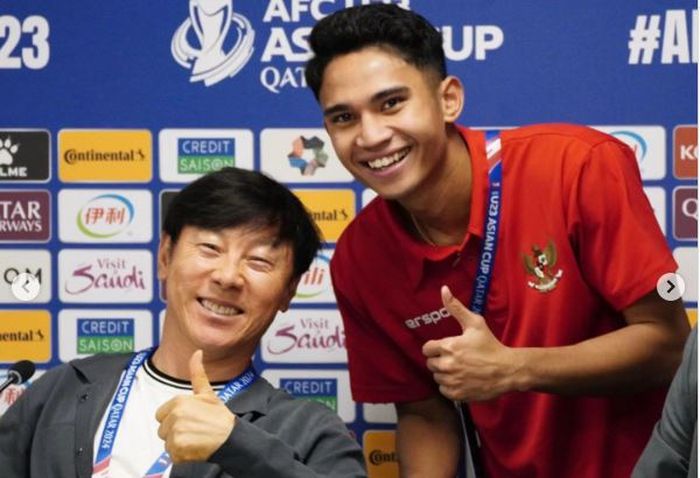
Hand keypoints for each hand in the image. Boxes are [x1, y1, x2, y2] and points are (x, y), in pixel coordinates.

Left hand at [155, 350, 235, 462]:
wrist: (231, 437)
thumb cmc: (219, 417)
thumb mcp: (208, 394)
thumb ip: (198, 373)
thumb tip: (197, 352)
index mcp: (178, 402)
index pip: (161, 415)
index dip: (174, 419)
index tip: (190, 420)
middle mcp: (175, 417)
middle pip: (163, 430)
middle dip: (175, 432)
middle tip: (194, 430)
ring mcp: (176, 433)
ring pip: (167, 442)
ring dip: (179, 444)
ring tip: (195, 439)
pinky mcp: (178, 449)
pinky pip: (172, 454)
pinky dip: (182, 455)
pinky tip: (195, 448)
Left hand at [422, 286, 520, 401]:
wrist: (507, 370)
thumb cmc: (491, 345)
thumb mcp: (475, 323)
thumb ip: (456, 307)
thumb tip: (443, 289)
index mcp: (448, 346)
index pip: (427, 349)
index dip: (435, 348)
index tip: (446, 348)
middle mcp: (447, 365)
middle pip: (430, 364)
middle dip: (440, 360)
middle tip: (455, 359)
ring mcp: (452, 381)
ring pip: (437, 378)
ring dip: (445, 374)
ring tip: (460, 369)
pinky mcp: (457, 394)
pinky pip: (444, 391)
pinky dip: (450, 387)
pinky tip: (462, 380)